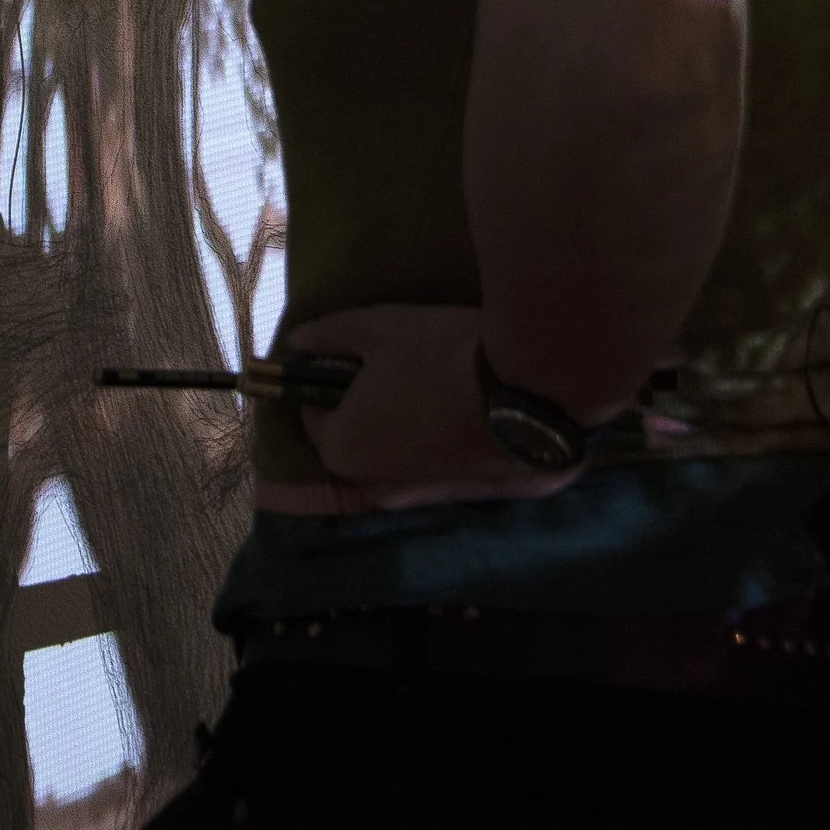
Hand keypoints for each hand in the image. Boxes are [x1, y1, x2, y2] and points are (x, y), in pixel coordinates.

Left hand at [274, 303, 588, 505]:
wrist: (532, 387)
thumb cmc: (439, 354)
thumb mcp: (376, 328)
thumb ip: (328, 336)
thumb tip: (297, 341)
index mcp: (345, 451)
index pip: (315, 416)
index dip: (329, 381)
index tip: (356, 357)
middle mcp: (380, 491)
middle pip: (360, 442)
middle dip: (369, 409)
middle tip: (402, 367)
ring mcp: (430, 501)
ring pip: (405, 459)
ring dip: (411, 429)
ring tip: (443, 385)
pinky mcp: (478, 501)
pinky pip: (449, 468)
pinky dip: (451, 444)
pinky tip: (474, 410)